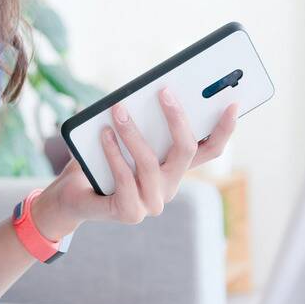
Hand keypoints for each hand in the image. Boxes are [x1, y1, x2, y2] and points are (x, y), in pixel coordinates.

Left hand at [34, 87, 237, 239]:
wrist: (72, 194)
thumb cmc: (100, 158)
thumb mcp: (126, 135)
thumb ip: (144, 120)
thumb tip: (154, 90)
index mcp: (175, 168)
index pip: (210, 150)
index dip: (225, 129)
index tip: (232, 103)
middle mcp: (170, 186)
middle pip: (186, 151)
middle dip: (177, 119)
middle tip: (164, 92)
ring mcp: (152, 203)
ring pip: (150, 162)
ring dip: (133, 132)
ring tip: (118, 109)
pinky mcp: (130, 213)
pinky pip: (124, 178)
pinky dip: (113, 152)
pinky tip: (104, 134)